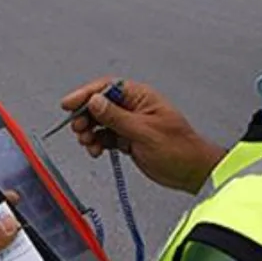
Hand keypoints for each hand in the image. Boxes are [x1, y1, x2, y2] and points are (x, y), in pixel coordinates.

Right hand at [61, 78, 224, 194]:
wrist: (191, 172)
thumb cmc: (179, 148)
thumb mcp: (144, 132)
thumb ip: (117, 117)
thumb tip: (94, 101)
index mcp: (140, 97)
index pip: (106, 88)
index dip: (85, 94)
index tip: (69, 104)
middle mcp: (133, 108)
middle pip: (99, 105)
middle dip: (85, 116)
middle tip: (78, 129)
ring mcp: (129, 124)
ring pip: (100, 122)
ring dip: (89, 132)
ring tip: (88, 143)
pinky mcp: (128, 139)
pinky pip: (105, 136)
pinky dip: (97, 143)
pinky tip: (96, 150)